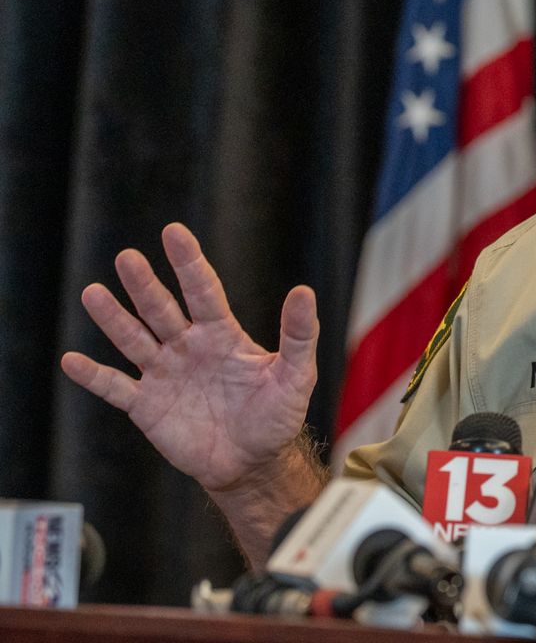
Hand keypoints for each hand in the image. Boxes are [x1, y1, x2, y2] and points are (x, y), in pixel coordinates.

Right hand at [60, 223, 318, 492]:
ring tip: (93, 293)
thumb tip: (304, 291)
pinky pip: (115, 387)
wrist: (252, 463)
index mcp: (222, 334)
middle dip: (144, 284)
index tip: (173, 232)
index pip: (202, 290)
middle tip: (126, 257)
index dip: (188, 262)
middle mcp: (188, 347)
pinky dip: (93, 375)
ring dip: (113, 318)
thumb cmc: (277, 417)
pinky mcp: (146, 406)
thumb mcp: (295, 375)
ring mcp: (164, 374)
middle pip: (161, 309)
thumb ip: (298, 335)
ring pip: (133, 339)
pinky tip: (71, 360)